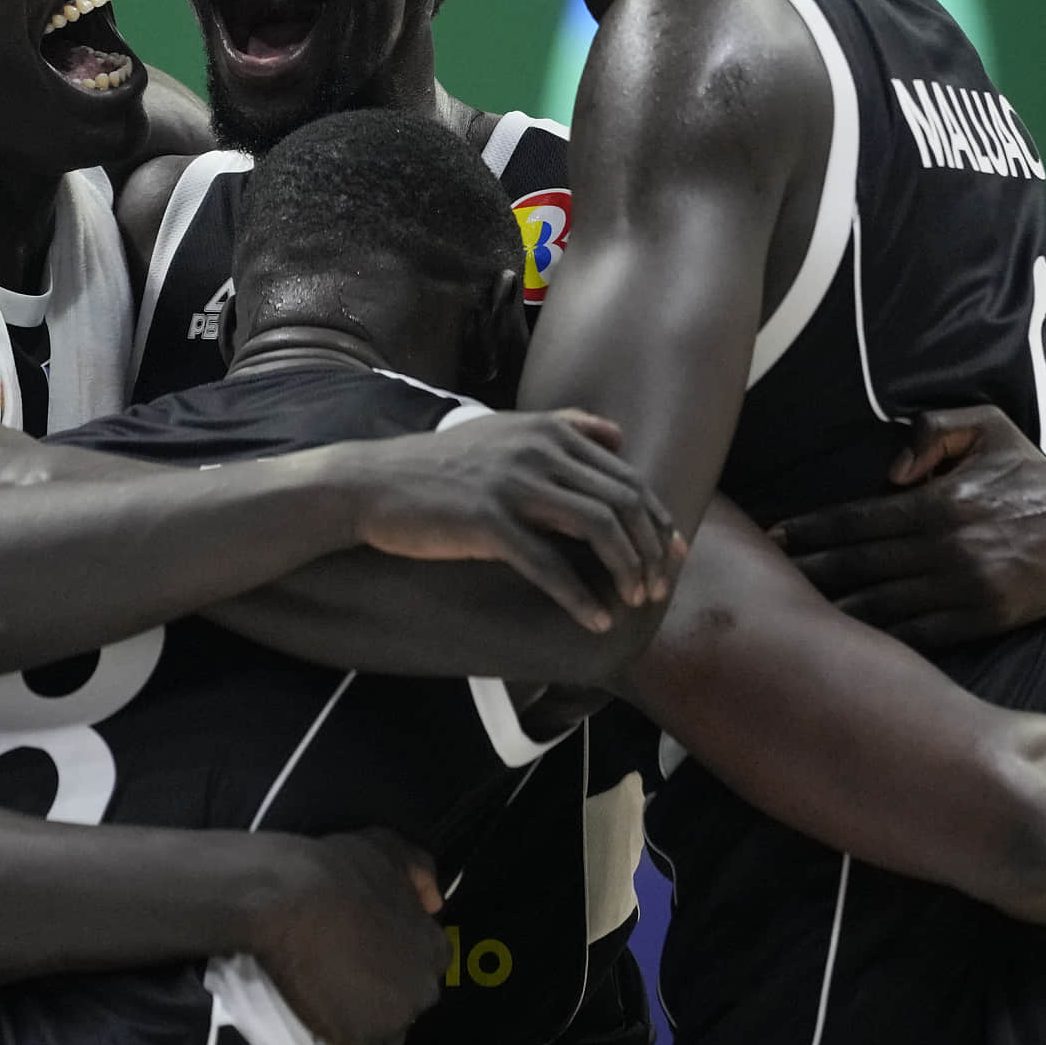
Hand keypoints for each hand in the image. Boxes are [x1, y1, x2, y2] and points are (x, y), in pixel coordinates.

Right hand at [245, 829, 449, 1044]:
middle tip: (345, 981)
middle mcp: (424, 986)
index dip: (396, 961)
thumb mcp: (386, 846)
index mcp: (433, 946)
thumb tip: (436, 902)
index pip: (426, 963)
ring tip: (332, 1011)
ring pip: (391, 1035)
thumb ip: (419, 867)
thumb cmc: (336, 869)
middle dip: (385, 995)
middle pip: (409, 1001)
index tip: (366, 955)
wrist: (288, 899)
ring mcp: (396, 1020)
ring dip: (369, 1027)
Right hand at [330, 409, 682, 628]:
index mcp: (548, 430)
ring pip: (597, 528)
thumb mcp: (505, 431)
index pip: (626, 476)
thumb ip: (564, 426)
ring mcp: (513, 484)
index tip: (672, 553)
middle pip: (621, 502)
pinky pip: (549, 564)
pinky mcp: (488, 521)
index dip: (657, 519)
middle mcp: (538, 451)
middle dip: (650, 549)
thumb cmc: (440, 465)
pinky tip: (596, 618)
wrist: (373, 483)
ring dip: (627, 569)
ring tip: (636, 601)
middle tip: (659, 586)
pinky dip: (580, 595)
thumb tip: (618, 435)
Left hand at [766, 405, 1045, 651]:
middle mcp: (948, 548)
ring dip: (835, 609)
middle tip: (763, 579)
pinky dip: (881, 638)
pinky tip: (847, 642)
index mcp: (940, 502)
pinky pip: (921, 633)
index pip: (859, 518)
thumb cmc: (1028, 472)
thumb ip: (932, 429)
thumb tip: (891, 468)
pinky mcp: (983, 619)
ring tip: (792, 613)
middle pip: (860, 564)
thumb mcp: (987, 426)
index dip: (812, 529)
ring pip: (884, 603)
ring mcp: (965, 588)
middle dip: (811, 571)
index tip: (775, 537)